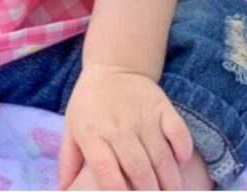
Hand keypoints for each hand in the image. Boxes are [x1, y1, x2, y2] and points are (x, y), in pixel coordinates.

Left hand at [59, 66, 192, 190]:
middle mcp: (119, 126)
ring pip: (161, 158)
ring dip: (169, 181)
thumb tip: (63, 187)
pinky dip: (183, 153)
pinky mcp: (163, 107)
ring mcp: (143, 117)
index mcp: (93, 133)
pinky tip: (180, 164)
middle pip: (138, 169)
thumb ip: (69, 159)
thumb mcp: (72, 126)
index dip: (116, 190)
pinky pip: (179, 134)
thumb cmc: (90, 103)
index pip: (105, 168)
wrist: (114, 66)